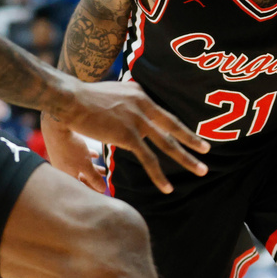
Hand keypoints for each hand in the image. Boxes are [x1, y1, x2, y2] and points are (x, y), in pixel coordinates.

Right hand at [42, 113, 107, 191]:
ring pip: (81, 166)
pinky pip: (78, 155)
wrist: (57, 127)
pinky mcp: (65, 148)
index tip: (104, 192)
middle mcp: (63, 169)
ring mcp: (63, 158)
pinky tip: (96, 154)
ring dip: (93, 168)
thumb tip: (102, 189)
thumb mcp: (84, 164)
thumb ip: (93, 176)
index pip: (81, 187)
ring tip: (104, 169)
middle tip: (106, 181)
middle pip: (81, 177)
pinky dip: (88, 156)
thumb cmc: (70, 148)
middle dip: (94, 179)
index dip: (93, 189)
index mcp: (66, 176)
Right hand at [54, 81, 209, 193]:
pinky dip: (158, 174)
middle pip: (173, 127)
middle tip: (208, 150)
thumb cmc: (84, 97)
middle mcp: (144, 106)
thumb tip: (134, 96)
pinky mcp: (127, 136)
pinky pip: (148, 159)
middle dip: (192, 140)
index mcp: (141, 95)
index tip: (193, 135)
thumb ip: (128, 97)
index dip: (179, 127)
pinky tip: (167, 187)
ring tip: (201, 170)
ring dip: (185, 159)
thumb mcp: (114, 90)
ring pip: (166, 144)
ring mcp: (137, 121)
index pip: (165, 115)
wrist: (69, 99)